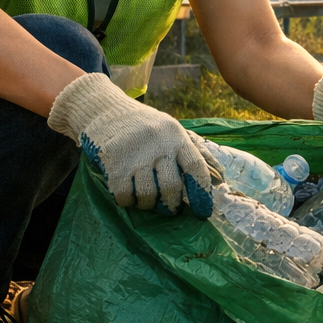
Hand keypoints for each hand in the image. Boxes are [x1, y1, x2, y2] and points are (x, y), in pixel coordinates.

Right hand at [48, 72, 215, 216]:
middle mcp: (159, 146)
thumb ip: (190, 152)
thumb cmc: (145, 126)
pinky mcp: (115, 165)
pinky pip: (125, 196)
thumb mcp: (172, 130)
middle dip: (172, 204)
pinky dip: (129, 202)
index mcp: (177, 137)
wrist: (107, 111)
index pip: (195, 167)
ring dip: (149, 204)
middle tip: (170, 209)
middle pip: (172, 186)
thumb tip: (215, 180)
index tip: (202, 211)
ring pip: (148, 195)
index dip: (201, 193)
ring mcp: (136, 156)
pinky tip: (130, 195)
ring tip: (149, 201)